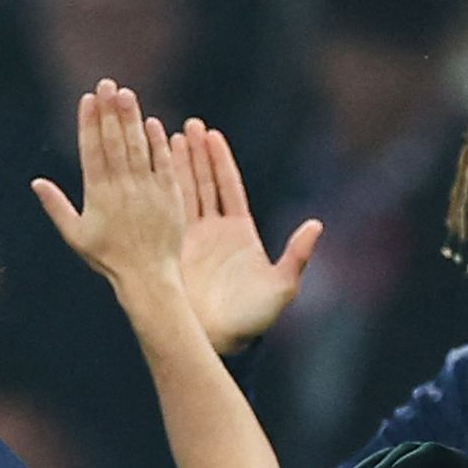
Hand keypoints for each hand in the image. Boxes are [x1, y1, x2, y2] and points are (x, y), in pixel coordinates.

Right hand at [32, 81, 184, 292]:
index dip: (88, 123)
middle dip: (109, 111)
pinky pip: (163, 163)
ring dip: (131, 119)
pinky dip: (158, 143)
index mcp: (97, 195)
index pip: (91, 151)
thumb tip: (36, 182)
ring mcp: (146, 190)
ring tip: (125, 93)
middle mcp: (121, 188)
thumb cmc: (108, 258)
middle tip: (107, 84)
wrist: (148, 276)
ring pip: (137, 147)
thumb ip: (56, 207)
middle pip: (114, 142)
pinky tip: (152, 122)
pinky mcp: (169, 195)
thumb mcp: (76, 235)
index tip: (87, 99)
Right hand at [170, 118, 320, 353]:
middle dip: (197, 154)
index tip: (212, 135)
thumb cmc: (253, 318)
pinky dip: (161, 194)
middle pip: (205, 183)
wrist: (220, 342)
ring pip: (184, 195)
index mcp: (240, 232)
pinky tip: (151, 174)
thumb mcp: (282, 286)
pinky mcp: (174, 251)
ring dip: (177, 168)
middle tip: (188, 125)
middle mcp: (215, 231)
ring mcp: (193, 240)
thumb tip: (316, 225)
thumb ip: (297, 255)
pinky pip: (168, 216)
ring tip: (167, 137)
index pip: (229, 187)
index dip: (220, 161)